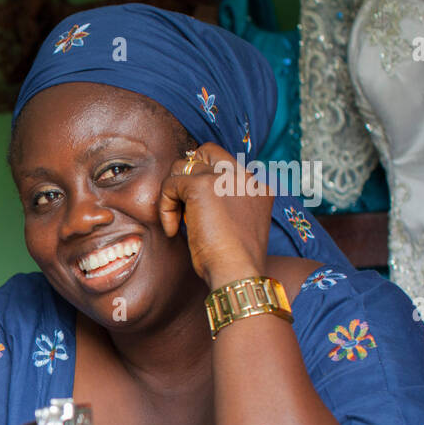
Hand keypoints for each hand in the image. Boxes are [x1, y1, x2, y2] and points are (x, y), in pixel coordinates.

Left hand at [158, 142, 271, 287]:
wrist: (238, 273)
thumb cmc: (234, 263)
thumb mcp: (236, 227)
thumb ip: (224, 206)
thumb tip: (191, 201)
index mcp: (258, 187)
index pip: (225, 164)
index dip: (204, 181)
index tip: (196, 210)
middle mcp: (245, 177)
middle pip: (206, 151)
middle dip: (187, 174)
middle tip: (181, 205)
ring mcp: (224, 178)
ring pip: (184, 166)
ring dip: (173, 193)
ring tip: (177, 222)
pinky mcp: (202, 186)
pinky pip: (171, 184)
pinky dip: (165, 207)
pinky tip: (173, 230)